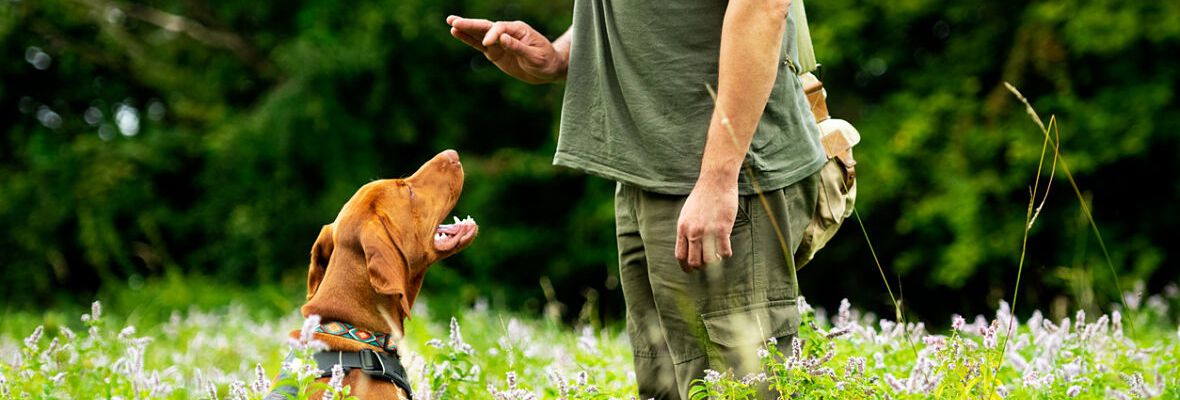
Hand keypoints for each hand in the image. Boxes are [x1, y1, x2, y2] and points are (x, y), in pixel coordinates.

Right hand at [446, 15, 567, 83]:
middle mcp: (506, 33)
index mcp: (518, 30)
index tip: (488, 43)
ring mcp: (499, 42)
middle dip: (470, 24)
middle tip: (454, 21)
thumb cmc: (545, 61)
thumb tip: (502, 38)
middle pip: (486, 27)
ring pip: (479, 34)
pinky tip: (456, 33)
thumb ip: (519, 48)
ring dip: (465, 29)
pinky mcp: (495, 52)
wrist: (548, 69)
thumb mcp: (535, 57)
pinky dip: (468, 40)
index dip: (493, 35)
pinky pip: (479, 45)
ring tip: (451, 23)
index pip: (501, 28)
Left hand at [675, 179, 738, 271]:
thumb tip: (688, 245)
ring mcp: (708, 231)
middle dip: (700, 267)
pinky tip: (726, 250)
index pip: (680, 255)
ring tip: (717, 257)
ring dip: (714, 263)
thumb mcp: (687, 213)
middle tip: (707, 264)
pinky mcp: (723, 229)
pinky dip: (726, 255)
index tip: (690, 271)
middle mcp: (693, 232)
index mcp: (682, 228)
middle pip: (694, 262)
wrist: (716, 181)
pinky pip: (724, 252)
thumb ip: (686, 229)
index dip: (685, 267)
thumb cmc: (702, 196)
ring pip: (709, 260)